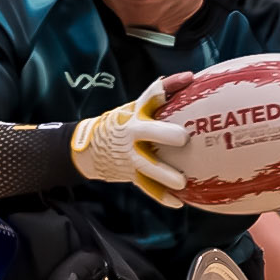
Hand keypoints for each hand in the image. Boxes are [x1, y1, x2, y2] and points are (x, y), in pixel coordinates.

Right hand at [70, 72, 193, 206]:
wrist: (88, 149)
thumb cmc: (121, 124)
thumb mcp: (134, 107)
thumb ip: (160, 96)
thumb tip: (190, 77)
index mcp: (134, 115)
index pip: (150, 96)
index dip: (167, 86)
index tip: (188, 79)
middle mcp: (131, 135)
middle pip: (146, 133)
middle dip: (163, 134)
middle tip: (183, 138)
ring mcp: (129, 157)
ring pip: (146, 166)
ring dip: (162, 174)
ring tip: (181, 182)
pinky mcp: (130, 174)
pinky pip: (147, 186)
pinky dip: (161, 195)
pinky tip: (177, 202)